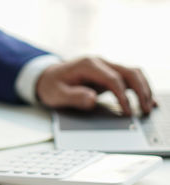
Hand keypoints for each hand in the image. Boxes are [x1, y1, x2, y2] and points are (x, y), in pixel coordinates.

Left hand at [36, 57, 156, 114]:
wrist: (46, 77)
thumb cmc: (50, 85)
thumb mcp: (56, 94)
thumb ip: (74, 97)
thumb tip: (92, 99)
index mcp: (88, 65)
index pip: (113, 78)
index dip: (122, 96)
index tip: (128, 111)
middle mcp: (100, 63)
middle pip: (129, 72)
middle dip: (141, 90)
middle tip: (146, 109)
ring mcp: (105, 67)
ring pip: (132, 73)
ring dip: (143, 88)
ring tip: (149, 106)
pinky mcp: (107, 74)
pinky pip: (128, 78)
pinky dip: (139, 88)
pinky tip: (146, 100)